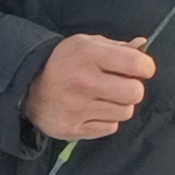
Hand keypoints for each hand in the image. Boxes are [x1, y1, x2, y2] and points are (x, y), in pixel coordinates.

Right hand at [28, 33, 156, 144]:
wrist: (29, 87)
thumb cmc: (66, 62)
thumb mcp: (88, 45)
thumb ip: (117, 47)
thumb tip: (142, 46)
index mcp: (88, 54)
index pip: (136, 63)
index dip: (145, 67)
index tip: (139, 68)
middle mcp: (83, 82)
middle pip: (135, 93)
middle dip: (133, 89)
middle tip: (120, 86)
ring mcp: (77, 108)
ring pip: (125, 112)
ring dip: (119, 106)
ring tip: (103, 98)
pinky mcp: (73, 129)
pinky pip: (110, 128)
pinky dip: (106, 121)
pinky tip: (93, 111)